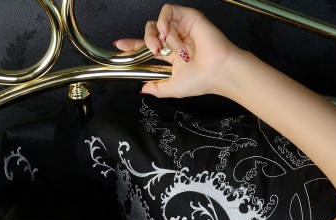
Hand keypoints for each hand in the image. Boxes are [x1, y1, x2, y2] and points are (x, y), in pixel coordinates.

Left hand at [113, 5, 239, 98]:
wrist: (217, 72)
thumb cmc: (201, 81)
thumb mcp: (172, 89)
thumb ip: (157, 88)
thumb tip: (142, 89)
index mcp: (171, 56)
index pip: (148, 48)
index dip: (132, 46)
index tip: (119, 46)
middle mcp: (174, 40)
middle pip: (149, 32)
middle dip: (144, 41)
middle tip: (153, 51)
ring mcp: (180, 28)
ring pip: (157, 22)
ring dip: (158, 36)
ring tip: (168, 48)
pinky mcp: (187, 17)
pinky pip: (168, 13)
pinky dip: (165, 24)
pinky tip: (170, 36)